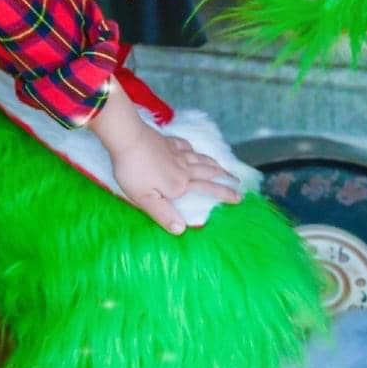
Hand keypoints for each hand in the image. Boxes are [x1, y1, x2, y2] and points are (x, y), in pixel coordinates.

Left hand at [108, 124, 242, 234]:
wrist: (127, 138)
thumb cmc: (133, 170)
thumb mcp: (145, 199)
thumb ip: (163, 214)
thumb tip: (181, 230)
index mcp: (180, 185)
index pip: (208, 191)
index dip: (225, 195)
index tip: (240, 198)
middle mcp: (183, 168)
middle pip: (208, 172)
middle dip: (224, 178)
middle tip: (237, 181)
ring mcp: (175, 153)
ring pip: (199, 158)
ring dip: (213, 163)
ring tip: (222, 167)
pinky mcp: (165, 141)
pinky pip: (183, 145)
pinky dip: (191, 148)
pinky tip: (192, 149)